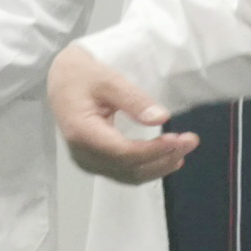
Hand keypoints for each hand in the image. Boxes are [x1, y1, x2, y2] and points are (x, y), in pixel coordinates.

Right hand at [51, 44, 196, 183]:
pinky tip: (167, 158)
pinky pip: (124, 172)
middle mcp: (83, 153)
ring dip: (159, 165)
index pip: (124, 152)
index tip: (177, 139)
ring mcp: (88, 160)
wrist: (60, 80)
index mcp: (82, 133)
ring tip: (183, 149)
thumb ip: (134, 99)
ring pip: (129, 175)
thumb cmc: (80, 76)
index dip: (153, 150)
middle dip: (163, 157)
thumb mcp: (108, 79)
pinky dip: (148, 168)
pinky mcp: (95, 161)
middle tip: (190, 141)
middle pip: (129, 167)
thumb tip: (161, 118)